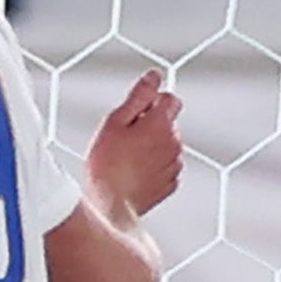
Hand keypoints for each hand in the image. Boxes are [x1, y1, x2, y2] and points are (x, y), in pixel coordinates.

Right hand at [84, 66, 184, 222]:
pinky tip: (132, 173)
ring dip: (151, 146)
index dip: (151, 102)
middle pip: (168, 123)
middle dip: (150, 125)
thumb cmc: (106, 163)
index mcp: (161, 124)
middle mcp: (174, 143)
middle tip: (122, 138)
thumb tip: (154, 76)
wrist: (110, 205)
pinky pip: (164, 167)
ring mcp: (174, 165)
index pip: (170, 99)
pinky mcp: (170, 183)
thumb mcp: (115, 122)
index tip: (133, 114)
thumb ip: (138, 96)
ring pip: (167, 145)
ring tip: (125, 158)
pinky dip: (152, 166)